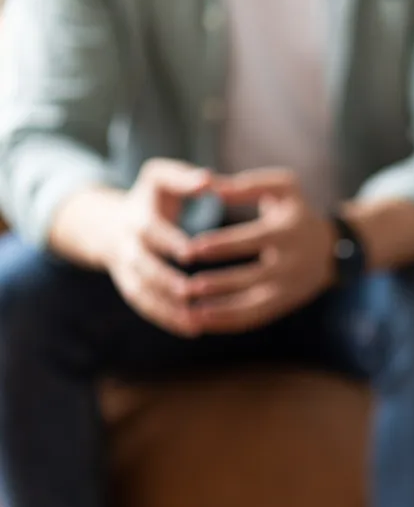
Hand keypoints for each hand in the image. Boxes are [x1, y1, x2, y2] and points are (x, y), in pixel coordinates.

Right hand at [103, 159, 213, 336]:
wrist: (112, 223)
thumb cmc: (152, 197)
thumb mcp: (160, 178)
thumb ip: (183, 177)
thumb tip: (207, 180)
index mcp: (137, 217)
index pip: (150, 230)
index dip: (168, 241)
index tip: (191, 251)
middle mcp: (128, 246)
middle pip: (143, 266)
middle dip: (164, 280)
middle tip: (191, 292)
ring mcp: (127, 271)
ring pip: (143, 293)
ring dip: (167, 309)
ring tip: (197, 322)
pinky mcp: (131, 288)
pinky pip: (146, 307)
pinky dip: (167, 319)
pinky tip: (194, 329)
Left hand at [184, 169, 336, 333]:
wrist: (332, 249)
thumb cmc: (296, 212)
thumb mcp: (283, 188)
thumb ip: (246, 185)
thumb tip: (209, 186)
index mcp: (289, 231)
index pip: (254, 240)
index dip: (222, 245)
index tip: (191, 249)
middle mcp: (292, 263)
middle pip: (253, 278)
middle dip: (219, 284)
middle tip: (185, 287)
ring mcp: (289, 288)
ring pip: (253, 305)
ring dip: (220, 311)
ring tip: (189, 311)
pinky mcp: (283, 305)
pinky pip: (253, 318)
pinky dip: (227, 322)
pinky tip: (200, 320)